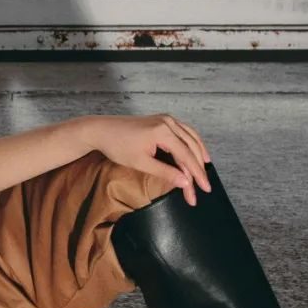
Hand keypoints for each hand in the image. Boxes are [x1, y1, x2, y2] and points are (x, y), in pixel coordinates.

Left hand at [91, 113, 211, 205]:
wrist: (101, 130)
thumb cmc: (117, 146)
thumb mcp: (141, 163)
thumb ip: (165, 172)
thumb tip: (185, 183)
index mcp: (163, 132)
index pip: (186, 156)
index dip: (197, 174)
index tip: (204, 189)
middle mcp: (168, 122)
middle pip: (191, 147)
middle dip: (198, 168)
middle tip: (204, 187)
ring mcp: (166, 119)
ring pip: (191, 137)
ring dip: (199, 153)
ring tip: (206, 168)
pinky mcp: (162, 120)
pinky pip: (184, 131)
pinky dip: (191, 142)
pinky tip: (195, 150)